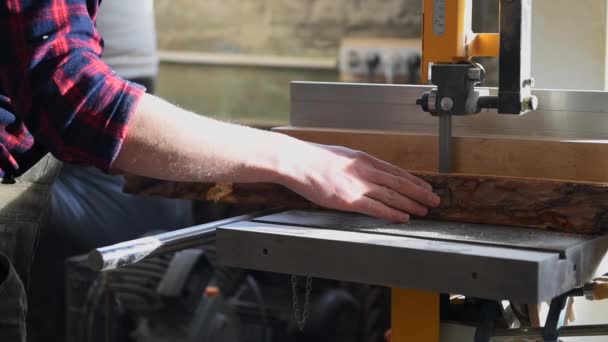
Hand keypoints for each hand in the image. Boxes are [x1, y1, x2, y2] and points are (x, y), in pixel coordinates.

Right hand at [277, 143, 439, 221]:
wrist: (296, 162)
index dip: (413, 180)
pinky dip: (392, 213)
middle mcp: (365, 170)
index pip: (395, 171)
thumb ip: (356, 165)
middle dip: (420, 192)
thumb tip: (366, 172)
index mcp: (363, 159)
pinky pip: (376, 208)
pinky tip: (403, 217)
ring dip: (411, 204)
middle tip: (434, 200)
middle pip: (399, 183)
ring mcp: (358, 185)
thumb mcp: (341, 155)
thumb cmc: (312, 159)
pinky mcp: (349, 199)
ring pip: (392, 195)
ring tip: (425, 210)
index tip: (425, 186)